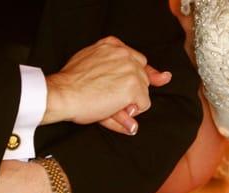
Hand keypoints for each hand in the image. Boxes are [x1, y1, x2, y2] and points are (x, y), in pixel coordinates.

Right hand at [42, 36, 171, 134]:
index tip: (162, 78)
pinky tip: (114, 109)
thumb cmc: (73, 84)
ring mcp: (131, 70)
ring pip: (143, 91)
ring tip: (108, 105)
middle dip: (134, 92)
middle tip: (113, 100)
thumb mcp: (94, 66)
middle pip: (143, 77)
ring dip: (130, 102)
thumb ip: (121, 68)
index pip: (138, 59)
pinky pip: (143, 104)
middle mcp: (124, 54)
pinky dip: (132, 111)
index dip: (148, 73)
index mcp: (112, 45)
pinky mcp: (133, 86)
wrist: (63, 94)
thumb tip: (164, 78)